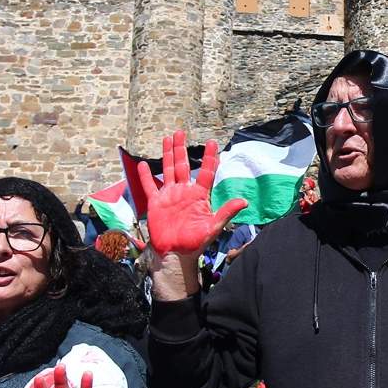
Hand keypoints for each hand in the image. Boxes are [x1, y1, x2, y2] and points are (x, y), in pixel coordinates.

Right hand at [136, 131, 246, 256]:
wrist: (175, 254)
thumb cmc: (195, 243)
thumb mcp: (213, 227)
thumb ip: (226, 212)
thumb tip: (244, 202)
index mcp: (199, 196)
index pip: (206, 172)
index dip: (209, 158)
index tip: (212, 143)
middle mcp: (184, 192)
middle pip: (183, 165)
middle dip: (181, 149)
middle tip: (181, 132)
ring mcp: (169, 196)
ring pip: (168, 170)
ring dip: (167, 154)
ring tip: (167, 139)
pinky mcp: (156, 203)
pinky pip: (150, 186)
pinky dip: (145, 176)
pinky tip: (143, 164)